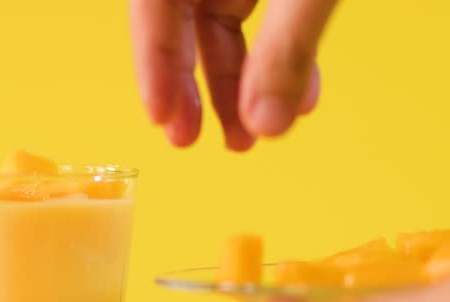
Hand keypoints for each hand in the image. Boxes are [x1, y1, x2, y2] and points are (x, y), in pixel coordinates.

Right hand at [129, 0, 337, 149]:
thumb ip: (285, 48)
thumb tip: (265, 124)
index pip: (153, 6)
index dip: (154, 62)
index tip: (163, 117)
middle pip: (181, 23)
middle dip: (193, 85)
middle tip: (191, 140)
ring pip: (224, 28)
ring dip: (242, 85)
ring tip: (258, 134)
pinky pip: (262, 20)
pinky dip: (277, 60)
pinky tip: (296, 100)